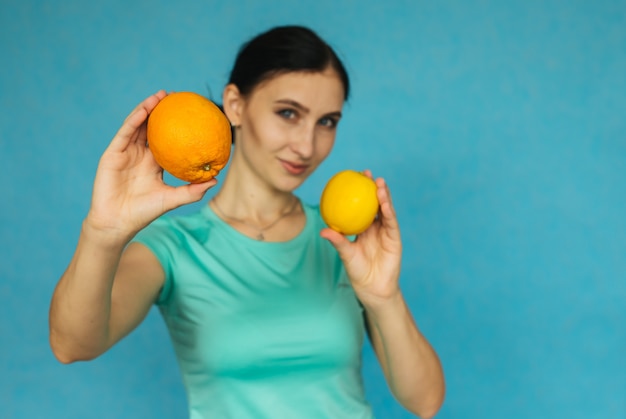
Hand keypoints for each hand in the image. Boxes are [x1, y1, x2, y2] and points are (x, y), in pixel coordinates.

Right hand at [86, 91, 216, 241]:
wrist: (118, 223)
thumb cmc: (144, 213)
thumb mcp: (172, 199)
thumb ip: (192, 191)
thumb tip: (215, 180)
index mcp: (153, 163)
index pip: (165, 140)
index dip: (174, 126)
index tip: (188, 113)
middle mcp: (139, 155)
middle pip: (150, 127)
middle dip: (160, 111)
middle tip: (174, 96)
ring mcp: (125, 153)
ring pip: (136, 125)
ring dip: (147, 108)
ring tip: (160, 96)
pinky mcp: (112, 154)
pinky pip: (125, 133)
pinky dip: (134, 120)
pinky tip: (144, 109)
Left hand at [321, 170, 401, 307]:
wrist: (373, 287)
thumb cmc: (357, 271)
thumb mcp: (345, 254)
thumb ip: (338, 241)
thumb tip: (323, 230)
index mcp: (362, 228)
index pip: (359, 206)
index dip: (357, 192)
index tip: (351, 178)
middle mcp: (375, 226)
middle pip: (374, 203)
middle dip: (372, 187)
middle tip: (366, 173)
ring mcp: (386, 231)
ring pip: (385, 209)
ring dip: (383, 195)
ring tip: (379, 183)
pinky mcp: (394, 237)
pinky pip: (390, 221)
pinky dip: (388, 210)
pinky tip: (384, 201)